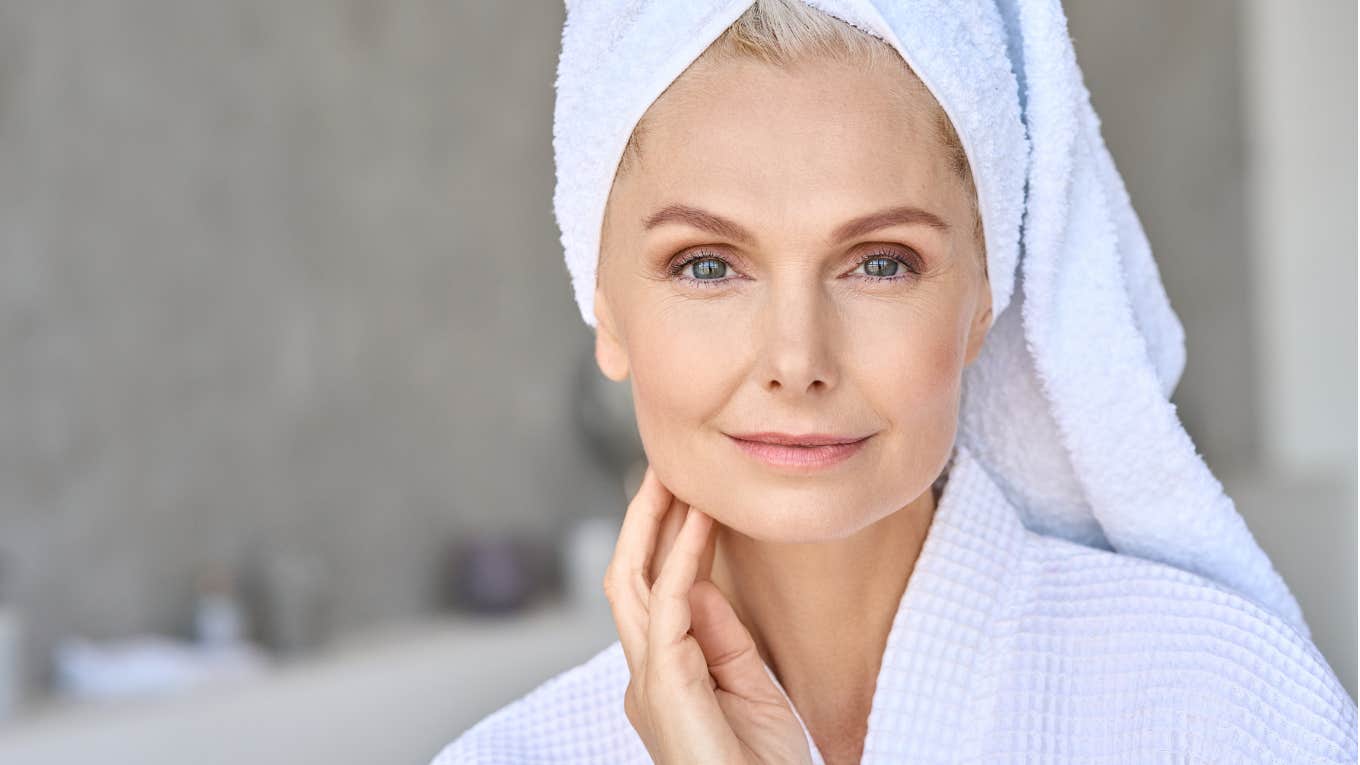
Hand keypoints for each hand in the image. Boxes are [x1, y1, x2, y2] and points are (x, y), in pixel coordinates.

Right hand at [602, 465, 812, 763]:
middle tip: (664, 468)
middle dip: (645, 520)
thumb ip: (722, 637)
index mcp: (660, 678)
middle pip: (630, 578)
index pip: (657, 594)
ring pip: (634, 581)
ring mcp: (647, 679)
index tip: (688, 496)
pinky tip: (699, 518)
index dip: (669, 542)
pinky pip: (670, 604)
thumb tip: (700, 580)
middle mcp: (642, 675)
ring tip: (673, 476)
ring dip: (654, 523)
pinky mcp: (665, 683)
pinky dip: (684, 556)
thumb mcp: (748, 688)